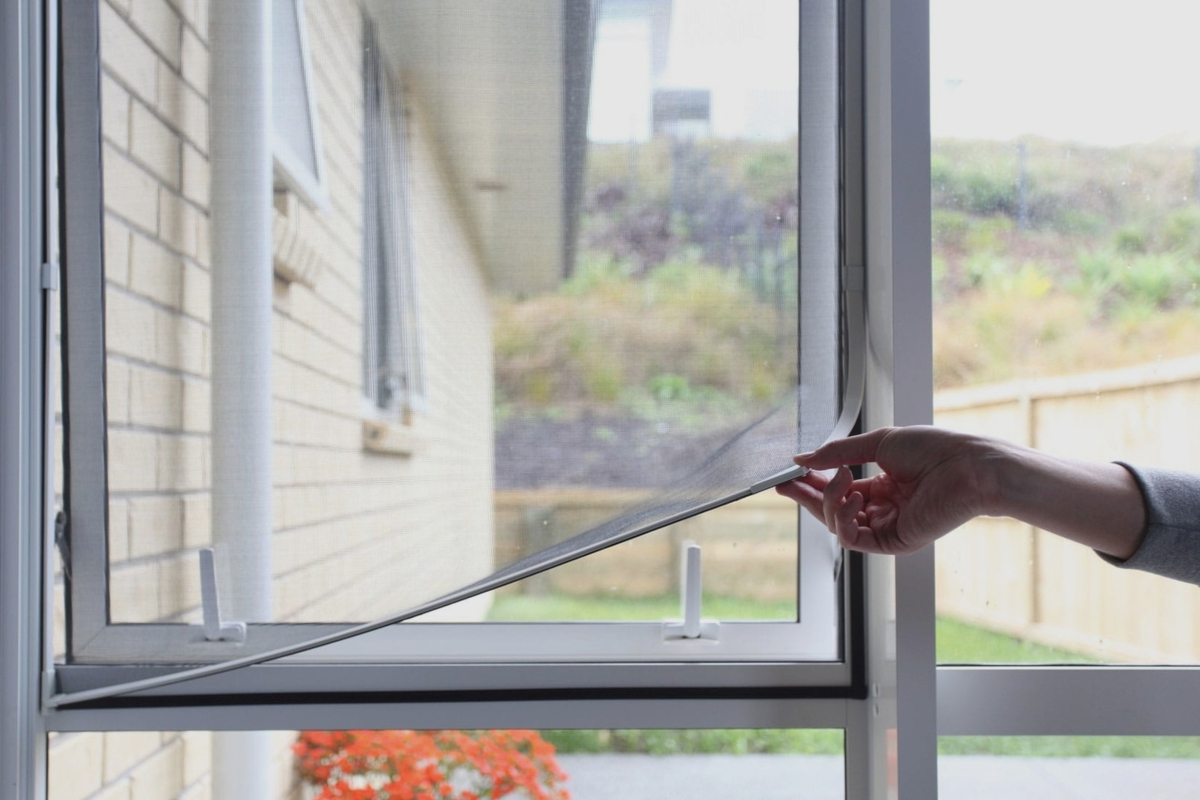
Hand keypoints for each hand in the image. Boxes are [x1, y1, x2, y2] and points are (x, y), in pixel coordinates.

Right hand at [776, 426, 994, 554]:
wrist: (968, 466)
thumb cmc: (935, 450)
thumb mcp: (879, 443)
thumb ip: (838, 452)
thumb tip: (804, 459)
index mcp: (881, 486)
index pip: (837, 489)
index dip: (812, 482)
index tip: (790, 473)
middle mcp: (882, 509)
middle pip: (832, 510)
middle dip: (808, 496)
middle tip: (786, 484)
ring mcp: (887, 526)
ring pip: (838, 525)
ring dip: (830, 502)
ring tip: (841, 480)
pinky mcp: (894, 542)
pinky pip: (854, 539)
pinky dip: (844, 519)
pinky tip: (854, 497)